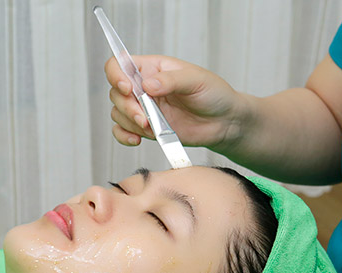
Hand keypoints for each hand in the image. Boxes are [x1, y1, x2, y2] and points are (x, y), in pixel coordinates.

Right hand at [104, 55, 244, 149]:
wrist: (224, 122)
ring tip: (151, 129)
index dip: (116, 74)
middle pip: (116, 92)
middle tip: (144, 118)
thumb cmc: (214, 94)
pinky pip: (123, 131)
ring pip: (118, 113)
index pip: (120, 64)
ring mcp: (144, 109)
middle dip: (127, 107)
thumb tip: (147, 85)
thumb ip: (171, 80)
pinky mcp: (147, 128)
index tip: (127, 88)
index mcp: (153, 68)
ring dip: (129, 122)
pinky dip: (124, 136)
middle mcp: (143, 87)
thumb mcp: (196, 80)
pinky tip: (137, 139)